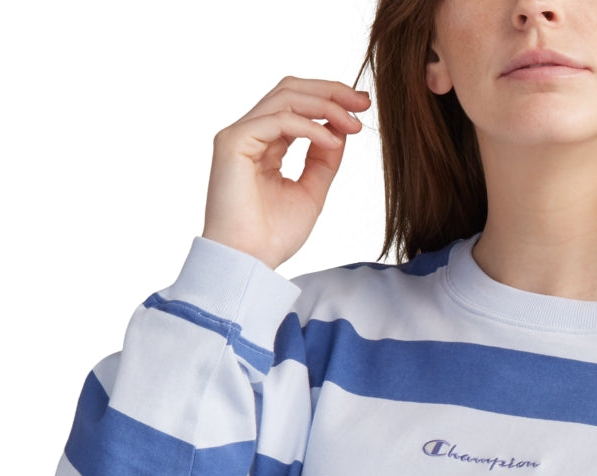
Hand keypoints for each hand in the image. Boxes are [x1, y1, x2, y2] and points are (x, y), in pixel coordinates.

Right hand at [203, 76, 371, 270]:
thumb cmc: (273, 237)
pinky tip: (332, 141)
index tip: (362, 108)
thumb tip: (341, 128)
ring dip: (325, 105)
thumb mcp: (311, 192)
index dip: (330, 100)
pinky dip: (310, 127)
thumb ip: (324, 160)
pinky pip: (279, 120)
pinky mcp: (233, 142)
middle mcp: (249, 133)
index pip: (297, 106)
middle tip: (363, 102)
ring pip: (285, 97)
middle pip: (291, 91)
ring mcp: (238, 135)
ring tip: (353, 122)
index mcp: (265, 144)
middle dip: (331, 91)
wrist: (248, 263)